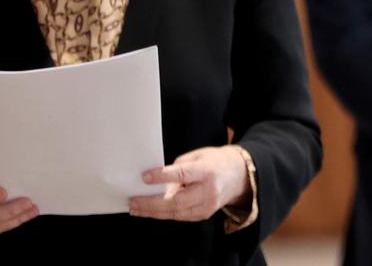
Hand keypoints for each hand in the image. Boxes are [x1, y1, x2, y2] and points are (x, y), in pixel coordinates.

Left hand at [129, 146, 248, 221]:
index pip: (182, 175)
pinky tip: (150, 211)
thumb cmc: (214, 162)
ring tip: (136, 208)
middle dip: (151, 203)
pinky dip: (163, 214)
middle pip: (176, 201)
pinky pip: (180, 216)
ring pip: (175, 213)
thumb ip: (179, 167)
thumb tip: (156, 180)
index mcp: (206, 171)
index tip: (144, 177)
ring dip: (153, 212)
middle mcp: (208, 191)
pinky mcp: (203, 215)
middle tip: (133, 201)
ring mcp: (207, 206)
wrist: (238, 176)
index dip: (162, 176)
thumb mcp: (198, 156)